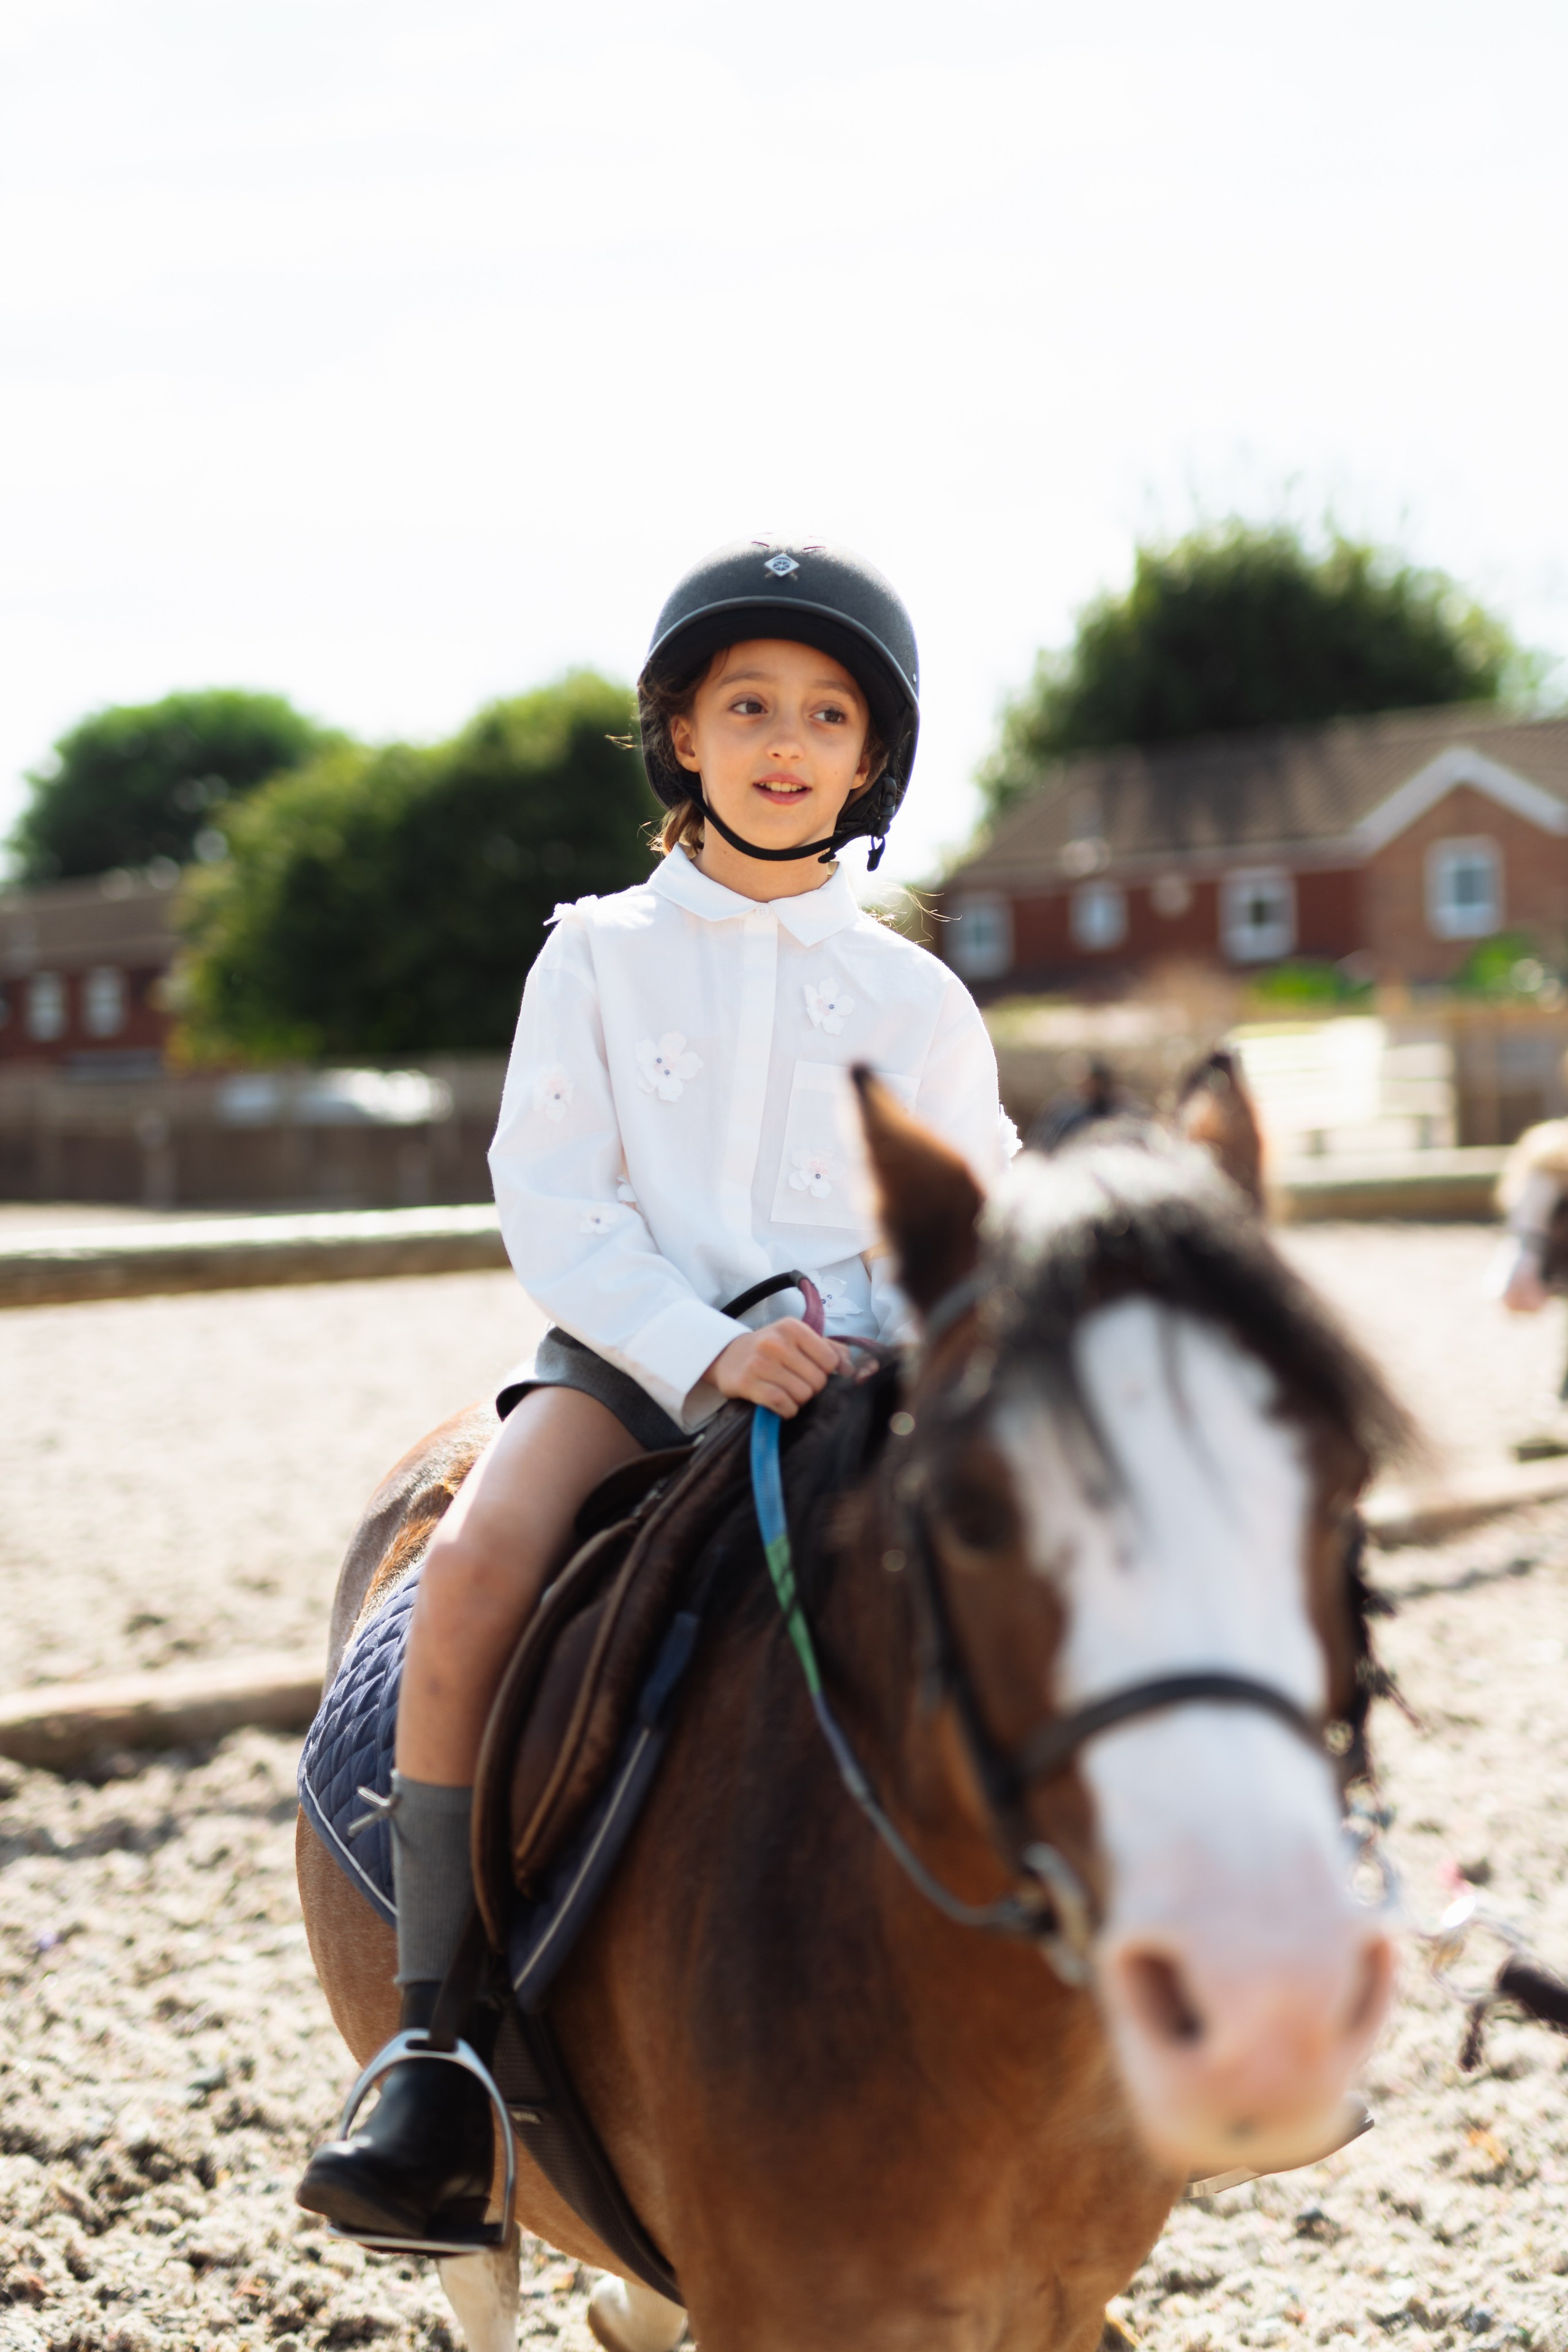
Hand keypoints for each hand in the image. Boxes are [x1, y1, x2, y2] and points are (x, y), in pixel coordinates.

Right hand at [704, 1318, 851, 1417]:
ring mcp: (760, 1362)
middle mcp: (776, 1342)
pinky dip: (787, 1410)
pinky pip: (782, 1403)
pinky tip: (782, 1406)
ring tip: (788, 1393)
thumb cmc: (771, 1349)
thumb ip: (830, 1349)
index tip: (813, 1372)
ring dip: (799, 1401)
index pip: (830, 1360)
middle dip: (812, 1389)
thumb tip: (852, 1370)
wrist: (728, 1355)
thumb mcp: (799, 1339)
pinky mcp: (748, 1382)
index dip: (826, 1373)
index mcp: (793, 1328)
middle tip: (798, 1385)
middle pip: (817, 1380)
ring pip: (802, 1394)